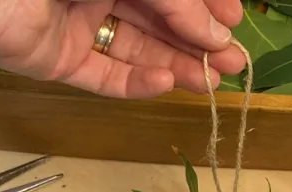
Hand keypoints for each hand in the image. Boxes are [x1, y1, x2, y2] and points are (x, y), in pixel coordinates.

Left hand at [0, 0, 246, 98]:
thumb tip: (212, 27)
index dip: (202, 3)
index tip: (234, 20)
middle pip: (155, 18)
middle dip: (196, 38)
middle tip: (234, 61)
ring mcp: (74, 24)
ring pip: (134, 48)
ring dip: (175, 63)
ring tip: (212, 81)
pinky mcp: (56, 60)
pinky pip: (101, 74)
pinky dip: (134, 81)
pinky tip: (165, 83)